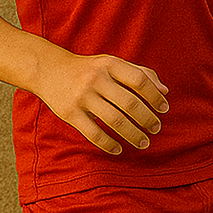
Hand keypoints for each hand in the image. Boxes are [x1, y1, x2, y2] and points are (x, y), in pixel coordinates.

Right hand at [36, 49, 168, 154]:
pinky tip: (119, 149)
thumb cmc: (88, 68)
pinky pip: (93, 133)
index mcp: (109, 64)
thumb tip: (165, 91)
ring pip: (115, 120)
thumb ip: (139, 73)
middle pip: (130, 103)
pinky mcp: (69, 113)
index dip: (154, 96)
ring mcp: (82, 96)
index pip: (139, 80)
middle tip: (156, 129)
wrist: (48, 69)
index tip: (164, 109)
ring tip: (143, 142)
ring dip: (133, 134)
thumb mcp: (112, 63)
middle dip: (147, 119)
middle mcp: (96, 79)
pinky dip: (108, 144)